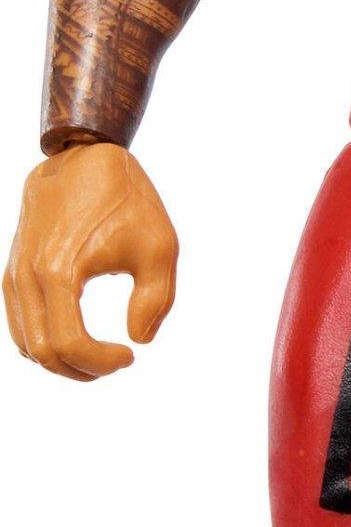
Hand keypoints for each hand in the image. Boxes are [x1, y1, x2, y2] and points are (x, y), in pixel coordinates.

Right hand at [4, 143, 177, 380]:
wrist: (83, 157)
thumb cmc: (127, 200)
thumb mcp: (160, 246)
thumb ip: (155, 299)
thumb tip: (139, 341)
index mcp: (60, 272)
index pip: (70, 344)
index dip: (101, 363)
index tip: (131, 355)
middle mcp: (28, 277)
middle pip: (43, 352)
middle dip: (82, 370)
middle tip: (118, 361)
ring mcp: (15, 274)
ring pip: (26, 343)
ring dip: (62, 362)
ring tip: (100, 356)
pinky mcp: (13, 271)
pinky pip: (19, 324)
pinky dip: (44, 344)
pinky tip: (77, 341)